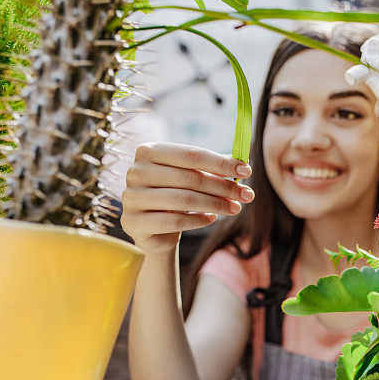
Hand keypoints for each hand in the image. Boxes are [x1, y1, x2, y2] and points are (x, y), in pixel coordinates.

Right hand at [121, 142, 253, 253]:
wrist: (153, 228)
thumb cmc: (176, 194)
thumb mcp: (193, 177)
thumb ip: (213, 168)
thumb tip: (242, 162)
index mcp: (148, 151)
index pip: (191, 154)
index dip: (221, 163)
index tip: (247, 171)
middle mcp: (136, 171)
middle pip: (190, 178)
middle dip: (224, 187)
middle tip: (247, 195)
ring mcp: (131, 197)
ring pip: (184, 200)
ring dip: (215, 204)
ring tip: (235, 208)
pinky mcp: (133, 222)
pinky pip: (173, 221)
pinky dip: (197, 220)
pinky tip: (211, 219)